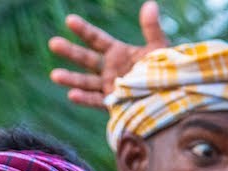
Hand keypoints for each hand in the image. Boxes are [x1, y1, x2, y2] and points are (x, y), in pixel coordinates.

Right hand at [48, 1, 168, 108]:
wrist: (174, 96)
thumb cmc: (167, 70)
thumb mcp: (159, 48)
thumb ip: (152, 28)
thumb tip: (151, 4)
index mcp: (118, 53)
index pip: (96, 39)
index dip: (83, 30)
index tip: (70, 20)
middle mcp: (110, 69)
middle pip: (86, 59)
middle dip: (70, 52)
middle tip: (54, 43)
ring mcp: (110, 86)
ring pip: (86, 82)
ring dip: (71, 79)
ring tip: (54, 75)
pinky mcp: (114, 103)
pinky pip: (97, 101)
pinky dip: (85, 98)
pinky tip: (71, 95)